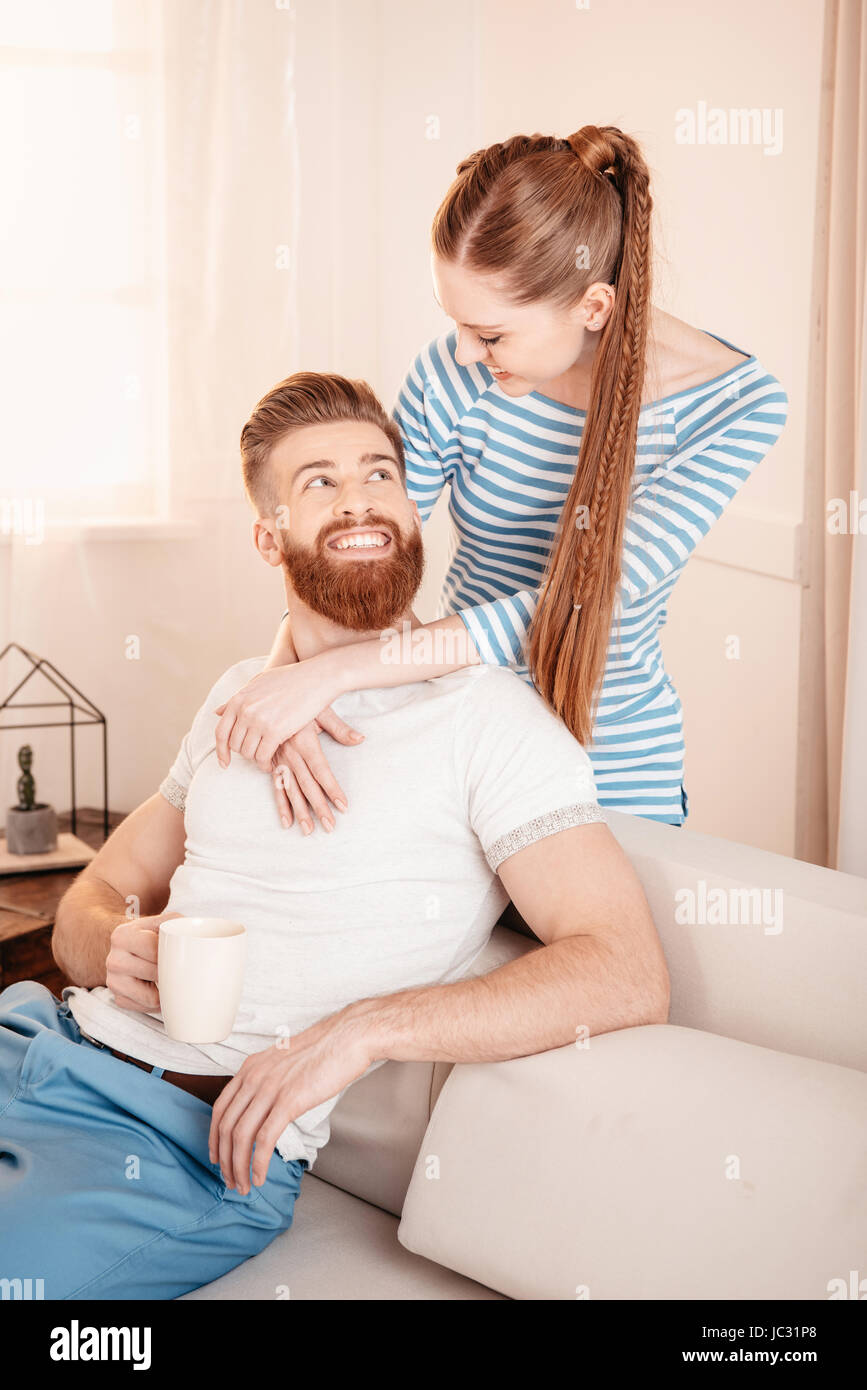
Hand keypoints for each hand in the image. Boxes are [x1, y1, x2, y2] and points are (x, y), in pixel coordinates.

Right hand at [105, 911, 181, 1011]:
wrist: (125, 946)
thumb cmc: (150, 934)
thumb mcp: (162, 921)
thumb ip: (179, 924)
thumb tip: (200, 939)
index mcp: (123, 936)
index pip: (154, 951)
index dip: (171, 956)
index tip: (180, 955)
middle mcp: (114, 959)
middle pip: (154, 974)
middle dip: (170, 972)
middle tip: (178, 968)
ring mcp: (113, 981)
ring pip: (151, 997)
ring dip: (165, 991)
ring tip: (169, 979)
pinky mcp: (118, 998)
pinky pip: (145, 1008)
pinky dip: (157, 1002)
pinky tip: (159, 988)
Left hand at [208, 1007, 375, 1192]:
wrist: (347, 1037)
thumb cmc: (324, 1050)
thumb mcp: (283, 1062)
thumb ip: (268, 1081)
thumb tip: (264, 1108)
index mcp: (250, 1067)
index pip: (220, 1108)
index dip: (214, 1138)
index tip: (217, 1157)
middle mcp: (254, 1077)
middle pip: (226, 1127)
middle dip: (224, 1160)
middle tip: (229, 1179)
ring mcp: (270, 1089)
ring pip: (241, 1137)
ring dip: (238, 1167)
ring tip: (244, 1185)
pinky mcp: (289, 1101)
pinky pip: (264, 1140)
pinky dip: (258, 1163)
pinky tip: (260, 1176)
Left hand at [213, 653, 354, 770]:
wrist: (316, 678)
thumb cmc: (291, 679)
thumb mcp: (258, 683)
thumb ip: (238, 699)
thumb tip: (217, 711)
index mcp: (239, 699)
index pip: (221, 732)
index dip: (221, 751)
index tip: (224, 763)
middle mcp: (245, 710)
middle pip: (234, 745)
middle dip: (245, 753)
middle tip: (257, 755)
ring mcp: (258, 721)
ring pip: (248, 752)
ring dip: (256, 759)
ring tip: (266, 759)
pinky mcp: (275, 731)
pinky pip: (262, 756)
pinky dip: (265, 764)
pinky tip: (272, 764)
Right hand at [271, 708, 363, 832]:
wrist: (269, 694)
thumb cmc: (300, 701)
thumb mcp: (321, 710)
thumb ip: (340, 728)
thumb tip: (360, 739)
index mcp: (305, 742)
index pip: (321, 771)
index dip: (332, 789)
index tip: (343, 806)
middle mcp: (291, 754)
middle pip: (307, 786)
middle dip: (319, 808)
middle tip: (330, 827)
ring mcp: (279, 760)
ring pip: (291, 791)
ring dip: (301, 812)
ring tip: (309, 830)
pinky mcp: (271, 763)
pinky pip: (275, 787)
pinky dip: (281, 805)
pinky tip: (287, 821)